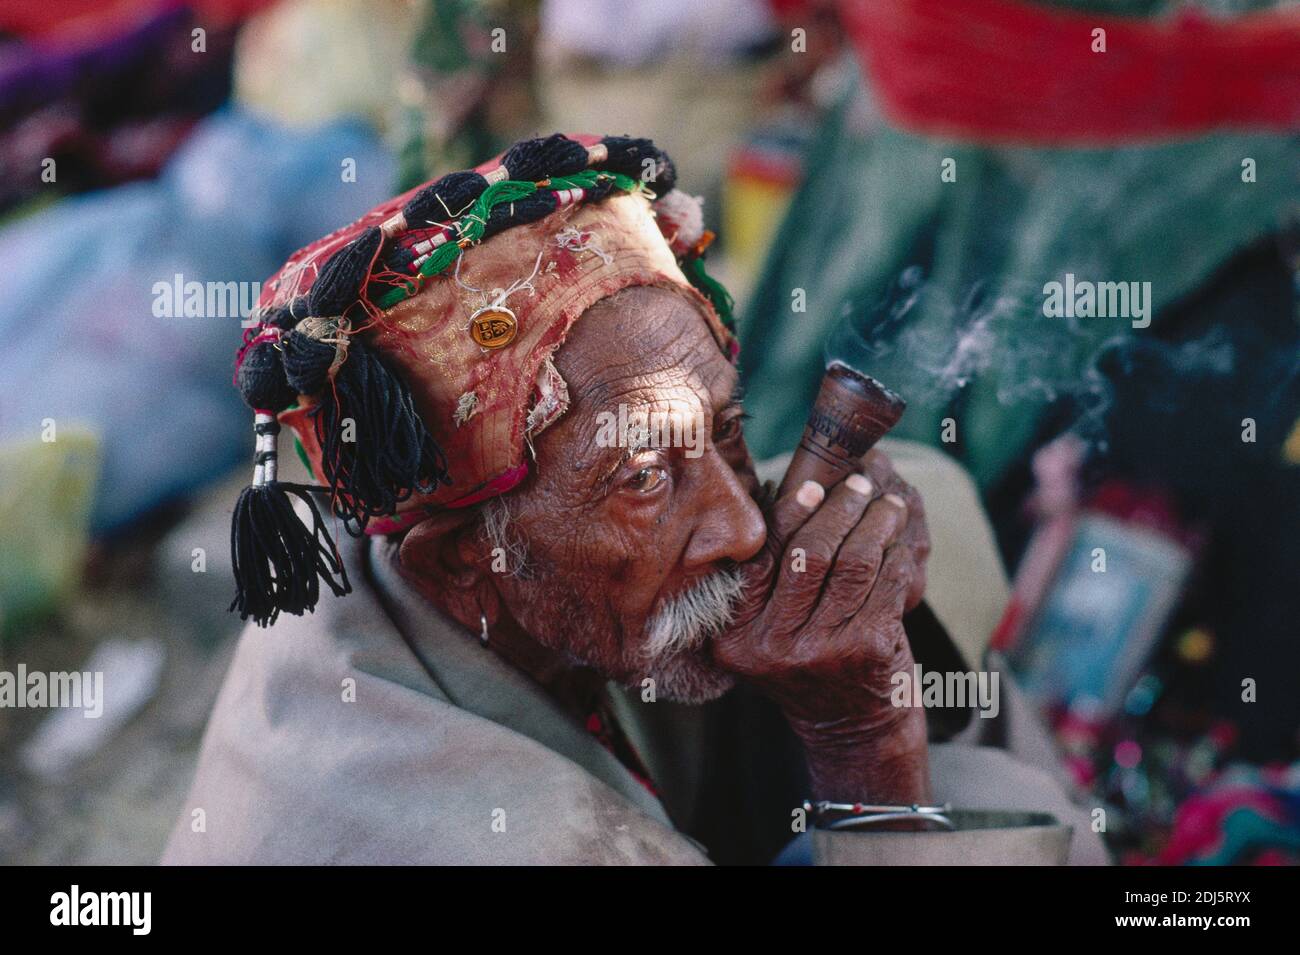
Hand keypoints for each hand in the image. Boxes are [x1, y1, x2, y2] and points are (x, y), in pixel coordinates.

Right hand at [712, 450, 931, 802]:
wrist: (854, 731)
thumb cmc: (812, 664)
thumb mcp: (771, 633)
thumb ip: (769, 581)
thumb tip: (784, 492)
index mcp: (736, 638)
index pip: (760, 559)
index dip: (788, 514)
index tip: (813, 485)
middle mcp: (771, 647)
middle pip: (806, 554)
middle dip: (838, 508)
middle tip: (858, 485)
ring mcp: (820, 652)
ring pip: (851, 562)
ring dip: (874, 523)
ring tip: (886, 506)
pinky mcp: (867, 652)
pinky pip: (885, 582)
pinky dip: (896, 554)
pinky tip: (900, 542)